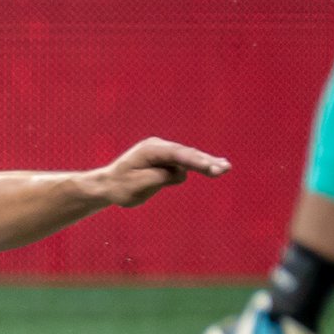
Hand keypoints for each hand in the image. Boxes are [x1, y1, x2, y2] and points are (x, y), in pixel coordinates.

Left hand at [87, 137, 229, 207]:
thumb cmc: (120, 187)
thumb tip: (181, 173)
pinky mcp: (166, 160)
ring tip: (225, 168)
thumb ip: (160, 178)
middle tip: (224, 169)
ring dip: (206, 163)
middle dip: (206, 162)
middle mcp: (158, 147)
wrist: (108, 185)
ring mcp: (163, 152)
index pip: (177, 155)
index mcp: (149, 151)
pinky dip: (200, 165)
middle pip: (186, 154)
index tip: (210, 168)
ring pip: (188, 157)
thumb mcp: (138, 185)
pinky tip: (217, 166)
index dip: (195, 162)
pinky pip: (186, 162)